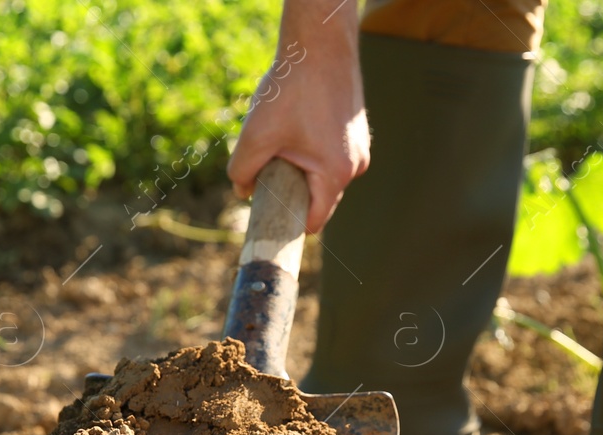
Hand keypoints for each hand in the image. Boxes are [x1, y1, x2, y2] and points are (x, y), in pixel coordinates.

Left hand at [227, 0, 369, 232]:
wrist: (320, 43)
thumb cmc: (292, 88)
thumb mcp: (256, 135)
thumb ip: (242, 171)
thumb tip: (242, 191)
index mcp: (336, 173)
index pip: (315, 220)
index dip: (290, 224)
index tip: (269, 220)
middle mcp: (356, 165)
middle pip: (320, 198)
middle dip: (292, 192)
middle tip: (267, 174)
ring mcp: (360, 147)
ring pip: (323, 174)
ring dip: (301, 168)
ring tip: (282, 141)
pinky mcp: (356, 131)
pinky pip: (331, 154)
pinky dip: (311, 150)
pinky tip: (295, 126)